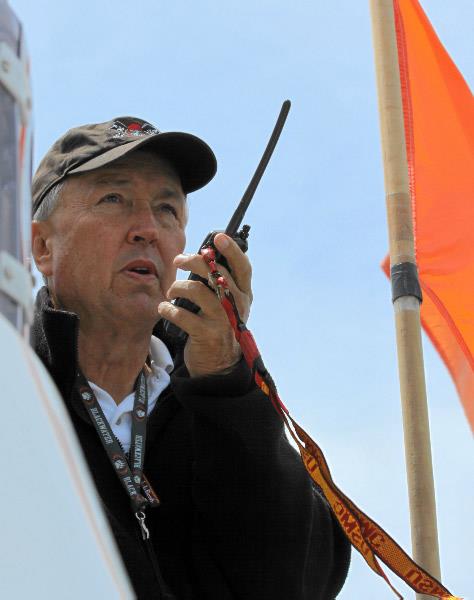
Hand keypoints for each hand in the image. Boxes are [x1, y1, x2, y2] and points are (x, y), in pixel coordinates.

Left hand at [157, 233, 252, 376]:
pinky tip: (164, 309)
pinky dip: (168, 309)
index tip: (218, 237)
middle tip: (178, 260)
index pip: (242, 267)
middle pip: (216, 273)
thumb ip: (219, 281)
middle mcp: (236, 305)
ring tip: (171, 292)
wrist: (219, 362)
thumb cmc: (218, 323)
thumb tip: (200, 254)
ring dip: (177, 287)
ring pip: (197, 290)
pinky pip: (182, 315)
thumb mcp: (227, 302)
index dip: (232, 250)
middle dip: (194, 262)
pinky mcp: (207, 334)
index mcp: (243, 293)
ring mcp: (223, 320)